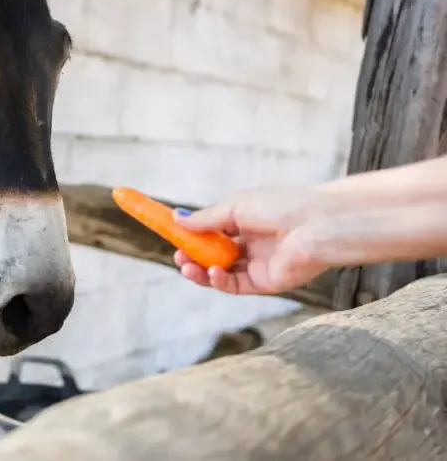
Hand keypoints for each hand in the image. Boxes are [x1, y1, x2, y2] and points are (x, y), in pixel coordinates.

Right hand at [171, 187, 332, 295]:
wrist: (319, 224)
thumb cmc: (283, 206)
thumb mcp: (236, 206)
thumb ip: (206, 218)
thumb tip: (177, 219)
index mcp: (245, 223)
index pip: (212, 234)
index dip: (192, 238)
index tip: (173, 237)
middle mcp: (250, 245)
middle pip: (213, 256)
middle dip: (192, 257)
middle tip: (178, 257)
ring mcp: (258, 265)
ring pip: (221, 274)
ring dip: (200, 271)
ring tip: (186, 266)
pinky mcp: (266, 283)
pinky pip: (235, 285)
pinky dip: (219, 281)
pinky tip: (211, 272)